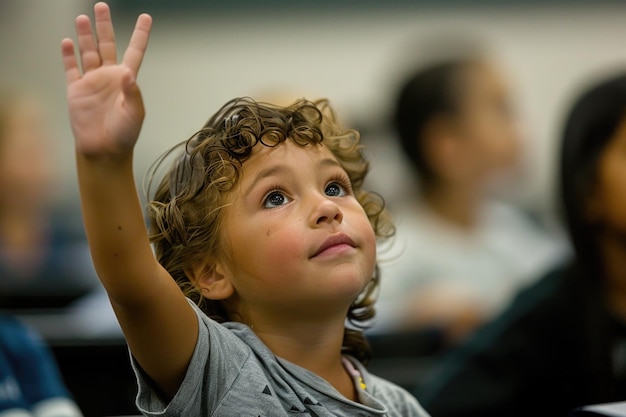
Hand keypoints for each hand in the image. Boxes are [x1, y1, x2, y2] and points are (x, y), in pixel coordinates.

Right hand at [61, 2, 151, 158]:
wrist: (103, 150)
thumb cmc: (124, 134)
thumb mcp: (135, 114)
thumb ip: (133, 93)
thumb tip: (127, 73)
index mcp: (126, 80)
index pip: (135, 51)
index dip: (140, 35)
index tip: (146, 17)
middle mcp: (109, 77)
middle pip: (107, 45)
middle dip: (104, 26)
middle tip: (102, 6)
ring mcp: (92, 82)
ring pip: (88, 52)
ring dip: (85, 35)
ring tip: (83, 18)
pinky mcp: (76, 90)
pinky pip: (71, 68)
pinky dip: (68, 55)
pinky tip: (68, 42)